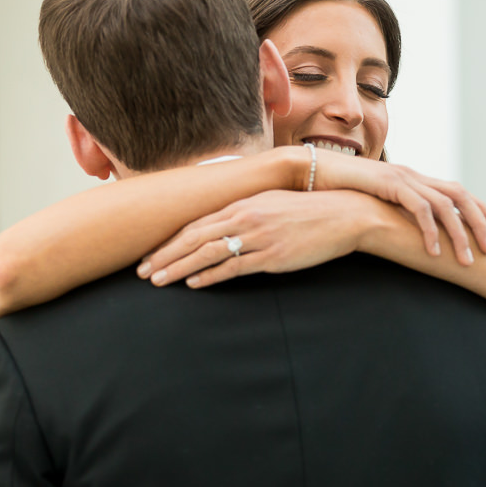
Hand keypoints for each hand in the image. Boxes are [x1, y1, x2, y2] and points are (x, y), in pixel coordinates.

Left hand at [137, 190, 375, 288]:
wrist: (343, 215)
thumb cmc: (308, 211)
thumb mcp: (272, 204)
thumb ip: (246, 212)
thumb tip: (225, 226)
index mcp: (242, 203)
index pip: (196, 223)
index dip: (169, 240)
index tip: (150, 254)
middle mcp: (245, 216)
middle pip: (193, 237)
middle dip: (164, 255)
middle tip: (142, 271)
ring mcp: (258, 236)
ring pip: (207, 252)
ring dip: (178, 267)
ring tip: (158, 281)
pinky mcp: (272, 256)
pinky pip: (234, 266)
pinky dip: (210, 275)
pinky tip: (194, 283)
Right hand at [305, 148, 485, 265]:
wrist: (309, 171)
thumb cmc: (336, 192)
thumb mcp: (371, 203)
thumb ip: (390, 212)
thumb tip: (401, 232)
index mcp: (412, 178)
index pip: (455, 191)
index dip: (477, 208)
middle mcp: (412, 175)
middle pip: (459, 195)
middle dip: (480, 222)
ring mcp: (402, 177)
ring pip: (445, 204)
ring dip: (459, 233)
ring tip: (466, 260)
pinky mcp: (389, 184)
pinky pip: (418, 209)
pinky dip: (429, 231)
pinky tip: (433, 252)